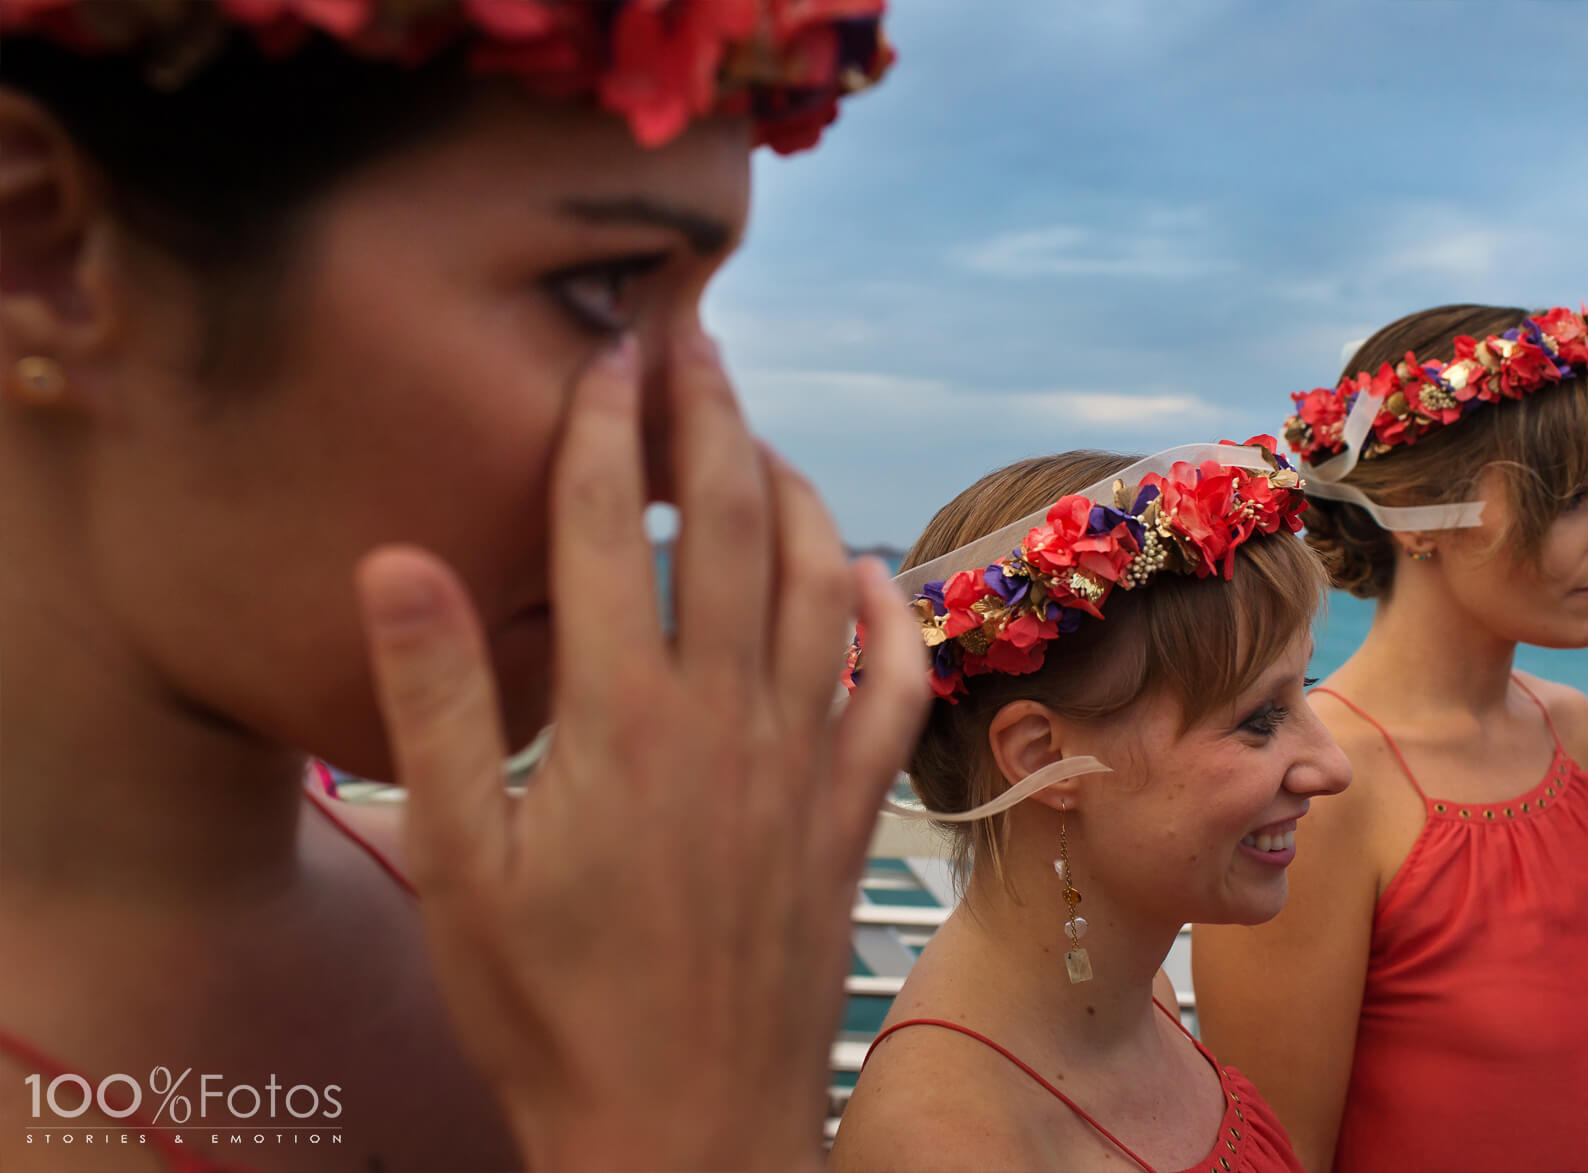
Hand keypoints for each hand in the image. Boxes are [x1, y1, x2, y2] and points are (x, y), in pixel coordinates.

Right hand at [354, 332, 928, 1170]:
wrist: (683, 1127)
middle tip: (694, 334)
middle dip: (712, 412)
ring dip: (794, 488)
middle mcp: (727, 714)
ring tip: (759, 433)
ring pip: (820, 578)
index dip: (607, 423)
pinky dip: (890, 610)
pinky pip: (893, 681)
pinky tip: (871, 570)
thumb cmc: (550, 1009)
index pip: (615, 526)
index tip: (607, 347)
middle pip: (733, 519)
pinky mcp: (848, 810)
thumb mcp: (458, 865)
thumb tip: (398, 561)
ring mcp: (804, 758)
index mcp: (621, 717)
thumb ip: (434, 705)